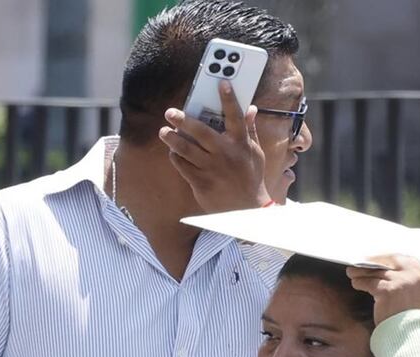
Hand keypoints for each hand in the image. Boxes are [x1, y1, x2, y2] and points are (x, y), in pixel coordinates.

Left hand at [158, 79, 272, 211]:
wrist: (246, 210)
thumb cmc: (250, 178)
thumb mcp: (255, 153)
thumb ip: (250, 130)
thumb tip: (251, 109)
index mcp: (241, 144)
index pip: (236, 116)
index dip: (229, 98)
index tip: (221, 83)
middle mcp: (226, 154)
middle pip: (201, 132)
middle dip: (184, 120)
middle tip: (170, 112)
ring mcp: (212, 169)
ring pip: (186, 150)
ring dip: (172, 139)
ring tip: (164, 132)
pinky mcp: (201, 183)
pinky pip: (182, 166)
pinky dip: (176, 157)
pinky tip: (173, 152)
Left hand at [346, 254, 419, 324]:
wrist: (413, 339)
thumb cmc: (415, 323)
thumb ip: (412, 283)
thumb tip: (391, 271)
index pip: (406, 259)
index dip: (389, 259)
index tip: (378, 260)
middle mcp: (416, 276)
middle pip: (391, 261)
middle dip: (374, 261)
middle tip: (362, 262)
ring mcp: (402, 281)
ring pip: (377, 271)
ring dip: (363, 271)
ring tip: (352, 272)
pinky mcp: (388, 290)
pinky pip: (370, 282)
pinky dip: (360, 282)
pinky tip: (356, 283)